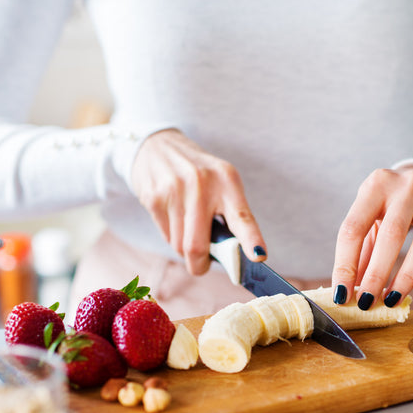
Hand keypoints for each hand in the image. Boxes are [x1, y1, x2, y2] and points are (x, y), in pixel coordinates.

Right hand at [130, 129, 266, 274]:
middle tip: (201, 266)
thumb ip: (229, 214)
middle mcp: (201, 183)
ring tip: (187, 228)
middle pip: (197, 246)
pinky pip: (166, 236)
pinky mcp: (154, 197)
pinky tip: (173, 218)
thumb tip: (231, 257)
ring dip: (184, 248)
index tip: (259, 256)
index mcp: (227, 180)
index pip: (242, 216)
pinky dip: (172, 236)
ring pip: (179, 246)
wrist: (157, 146)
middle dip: (199, 264)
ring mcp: (175, 190)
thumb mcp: (220, 182)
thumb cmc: (197, 173)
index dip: (251, 239)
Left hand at [331, 165, 412, 309]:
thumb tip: (349, 290)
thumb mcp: (370, 217)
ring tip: (392, 298)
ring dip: (408, 274)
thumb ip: (360, 250)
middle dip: (377, 274)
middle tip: (367, 302)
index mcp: (376, 185)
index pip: (354, 228)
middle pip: (392, 234)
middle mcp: (407, 186)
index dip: (345, 264)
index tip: (342, 294)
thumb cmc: (391, 203)